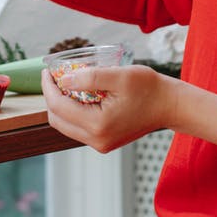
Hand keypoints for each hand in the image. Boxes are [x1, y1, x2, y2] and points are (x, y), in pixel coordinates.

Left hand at [41, 65, 179, 152]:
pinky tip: (77, 96)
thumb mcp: (118, 75)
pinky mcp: (104, 143)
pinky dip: (72, 112)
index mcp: (98, 125)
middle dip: (51, 97)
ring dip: (60, 106)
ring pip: (66, 126)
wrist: (170, 106)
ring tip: (64, 84)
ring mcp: (100, 144)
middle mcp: (96, 140)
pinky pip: (78, 129)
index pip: (58, 107)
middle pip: (57, 120)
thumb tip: (63, 80)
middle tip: (53, 77)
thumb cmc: (149, 88)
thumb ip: (89, 77)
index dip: (48, 88)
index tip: (47, 71)